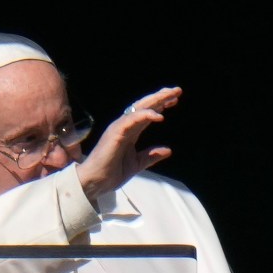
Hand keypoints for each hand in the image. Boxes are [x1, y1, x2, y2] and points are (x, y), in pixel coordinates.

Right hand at [75, 86, 181, 200]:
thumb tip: (168, 150)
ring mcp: (119, 128)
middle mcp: (124, 126)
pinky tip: (159, 116)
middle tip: (177, 90)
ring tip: (171, 95)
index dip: (160, 105)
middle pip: (144, 106)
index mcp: (129, 132)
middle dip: (161, 97)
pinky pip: (132, 120)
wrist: (95, 182)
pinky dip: (145, 115)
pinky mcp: (115, 133)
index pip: (146, 114)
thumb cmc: (111, 172)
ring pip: (139, 108)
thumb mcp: (137, 164)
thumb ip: (151, 156)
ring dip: (156, 100)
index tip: (175, 101)